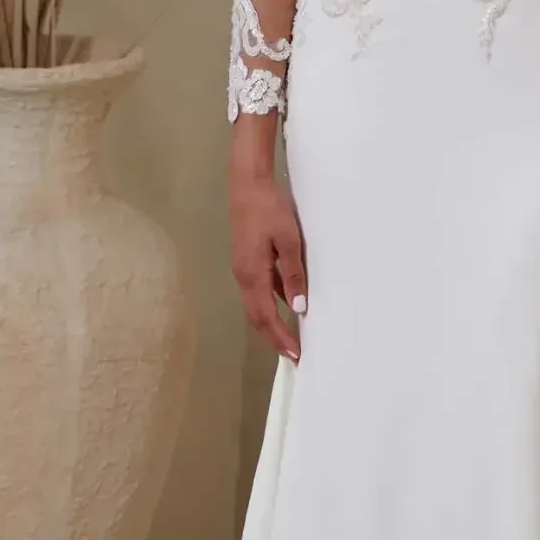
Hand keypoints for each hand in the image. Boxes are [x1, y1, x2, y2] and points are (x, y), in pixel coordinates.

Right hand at [229, 156, 307, 363]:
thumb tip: (297, 307)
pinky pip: (257, 291)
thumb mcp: (289, 241)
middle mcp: (243, 277)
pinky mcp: (246, 260)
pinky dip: (269, 304)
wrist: (247, 184)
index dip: (280, 338)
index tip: (295, 355)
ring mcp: (242, 269)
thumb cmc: (270, 210)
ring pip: (255, 305)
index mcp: (253, 275)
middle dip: (273, 337)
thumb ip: (293, 274)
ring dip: (270, 323)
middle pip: (256, 317)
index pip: (266, 317)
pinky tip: (285, 304)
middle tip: (292, 354)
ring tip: (289, 336)